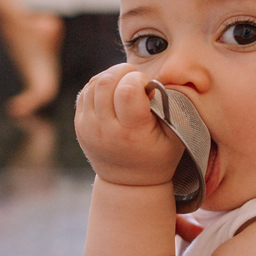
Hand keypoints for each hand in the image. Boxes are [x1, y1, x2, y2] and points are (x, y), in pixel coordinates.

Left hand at [75, 64, 180, 189]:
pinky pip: (86, 91)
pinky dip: (100, 85)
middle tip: (136, 80)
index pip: (127, 91)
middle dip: (123, 72)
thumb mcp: (176, 137)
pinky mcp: (79, 124)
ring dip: (112, 76)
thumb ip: (171, 108)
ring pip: (94, 83)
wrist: (128, 183)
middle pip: (105, 82)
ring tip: (125, 85)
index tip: (147, 89)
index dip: (139, 80)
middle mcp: (104, 130)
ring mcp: (87, 127)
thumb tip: (154, 83)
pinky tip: (114, 92)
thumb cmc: (157, 157)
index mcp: (130, 133)